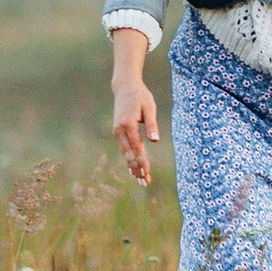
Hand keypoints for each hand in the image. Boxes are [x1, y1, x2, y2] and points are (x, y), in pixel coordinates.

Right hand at [110, 31, 160, 184]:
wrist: (124, 87)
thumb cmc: (140, 96)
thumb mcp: (149, 107)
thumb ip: (151, 124)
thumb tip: (155, 141)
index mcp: (128, 124)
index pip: (137, 148)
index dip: (143, 162)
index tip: (147, 173)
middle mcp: (119, 130)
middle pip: (129, 154)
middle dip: (137, 169)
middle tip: (145, 183)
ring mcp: (117, 131)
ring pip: (125, 154)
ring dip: (133, 167)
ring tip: (141, 181)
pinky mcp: (117, 132)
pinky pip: (124, 149)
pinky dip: (129, 160)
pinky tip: (133, 170)